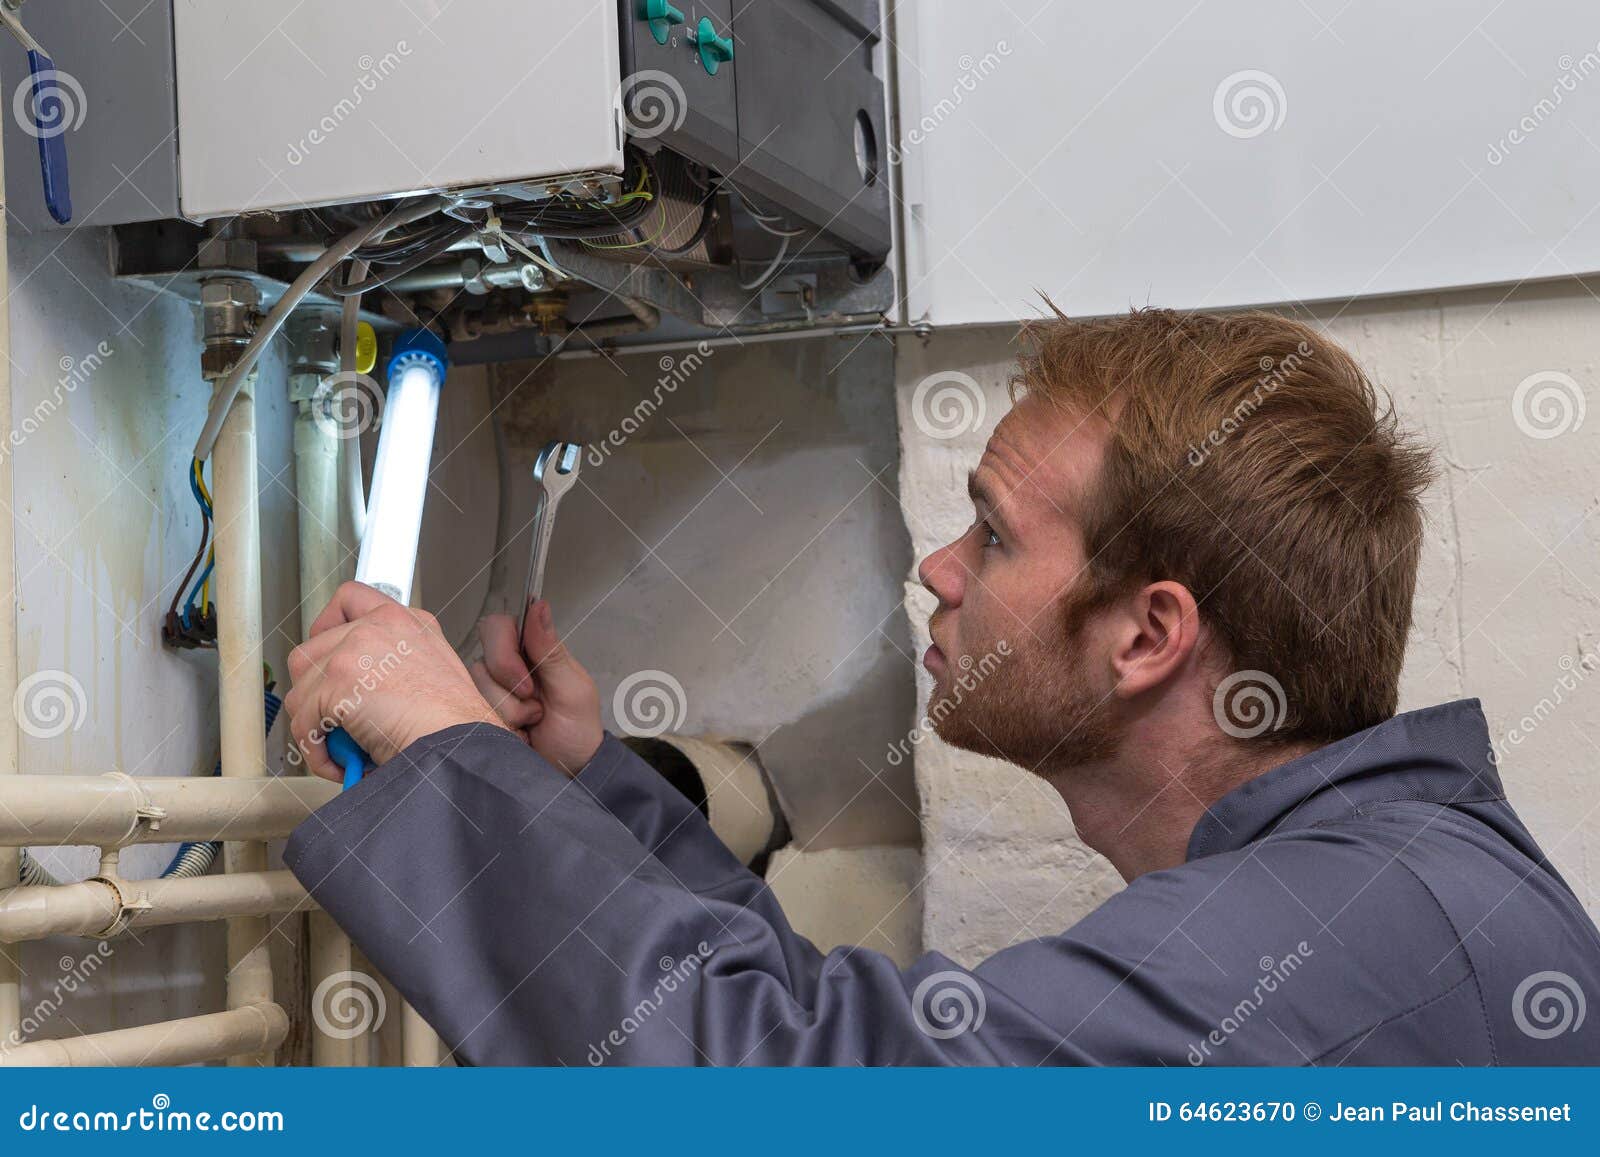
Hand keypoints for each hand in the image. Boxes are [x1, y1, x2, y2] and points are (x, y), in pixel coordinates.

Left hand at [285, 582, 505, 781]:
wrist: (459, 743)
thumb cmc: (455, 724)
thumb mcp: (437, 671)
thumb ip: (398, 663)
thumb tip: (366, 688)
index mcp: (406, 621)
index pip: (350, 600)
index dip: (328, 627)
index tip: (327, 655)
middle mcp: (379, 625)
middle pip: (313, 647)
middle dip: (314, 686)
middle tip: (329, 713)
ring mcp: (354, 650)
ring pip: (300, 685)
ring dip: (311, 720)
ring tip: (335, 743)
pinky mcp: (336, 681)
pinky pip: (303, 722)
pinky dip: (315, 750)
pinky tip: (339, 763)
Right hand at [469, 599, 603, 777]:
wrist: (569, 774)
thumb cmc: (577, 732)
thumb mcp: (573, 690)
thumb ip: (551, 651)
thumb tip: (538, 605)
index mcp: (532, 651)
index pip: (498, 626)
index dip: (505, 652)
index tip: (528, 682)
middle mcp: (507, 667)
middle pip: (483, 659)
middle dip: (508, 690)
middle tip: (535, 709)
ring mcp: (491, 692)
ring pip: (477, 690)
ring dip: (508, 714)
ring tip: (530, 725)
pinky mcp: (478, 715)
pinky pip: (471, 713)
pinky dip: (499, 728)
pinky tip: (517, 735)